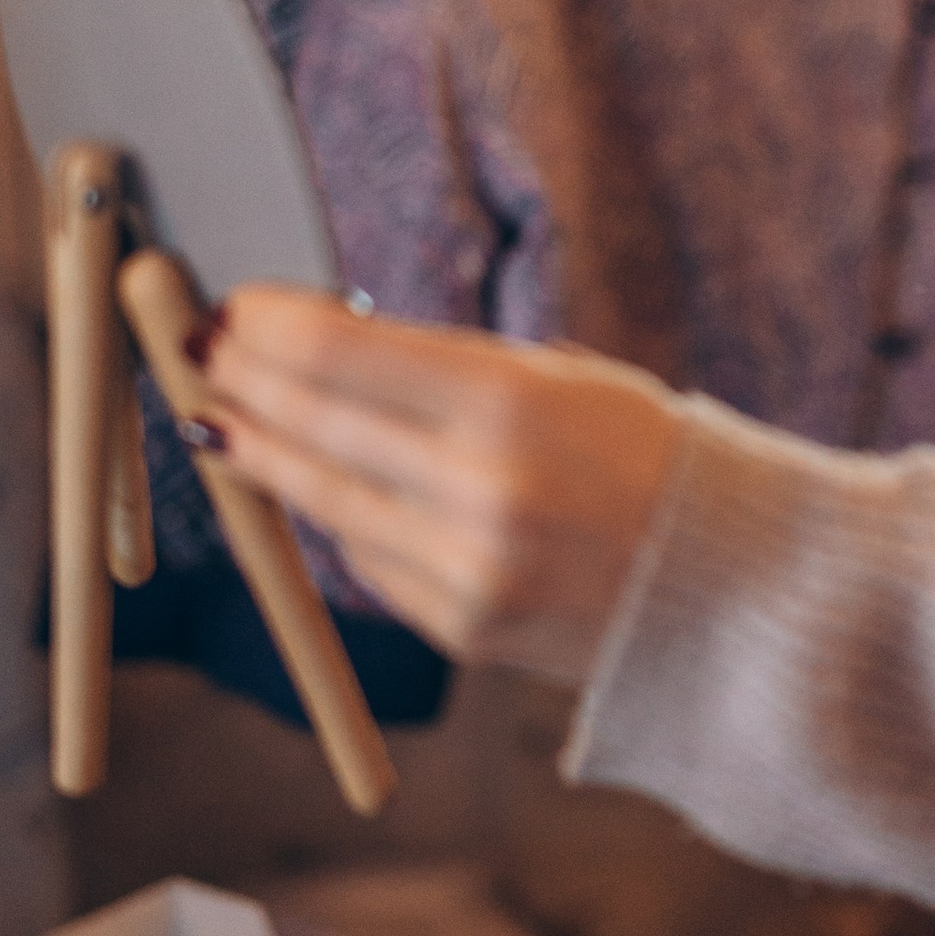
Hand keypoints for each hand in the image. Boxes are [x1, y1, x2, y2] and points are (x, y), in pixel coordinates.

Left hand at [201, 290, 680, 678]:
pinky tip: (321, 487)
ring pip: (321, 501)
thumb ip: (439, 370)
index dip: (267, 325)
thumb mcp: (556, 379)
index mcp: (510, 405)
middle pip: (311, 424)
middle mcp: (480, 491)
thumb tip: (310, 350)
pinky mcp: (460, 628)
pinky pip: (366, 561)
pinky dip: (340, 519)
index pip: (338, 352)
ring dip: (263, 453)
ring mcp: (465, 570)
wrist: (733, 584)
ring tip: (225, 420)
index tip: (235, 306)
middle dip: (244, 382)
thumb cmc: (641, 454)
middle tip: (202, 351)